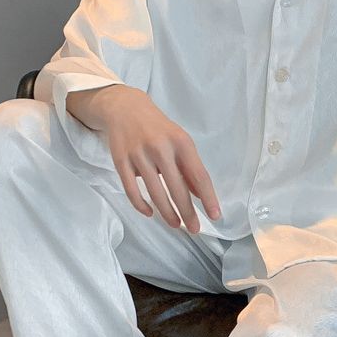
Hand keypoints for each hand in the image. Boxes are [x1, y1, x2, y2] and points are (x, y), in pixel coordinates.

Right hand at [97, 86, 221, 233]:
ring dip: (167, 213)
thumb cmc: (158, 128)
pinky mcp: (121, 160)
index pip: (198, 175)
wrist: (126, 108)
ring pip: (155, 192)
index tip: (215, 215)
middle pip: (177, 188)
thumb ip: (190, 167)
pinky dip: (141, 204)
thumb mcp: (179, 141)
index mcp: (181, 142)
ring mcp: (139, 154)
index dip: (208, 197)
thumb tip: (201, 195)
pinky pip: (131, 189)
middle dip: (187, 212)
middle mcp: (161, 148)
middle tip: (194, 229)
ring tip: (176, 225)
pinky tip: (150, 213)